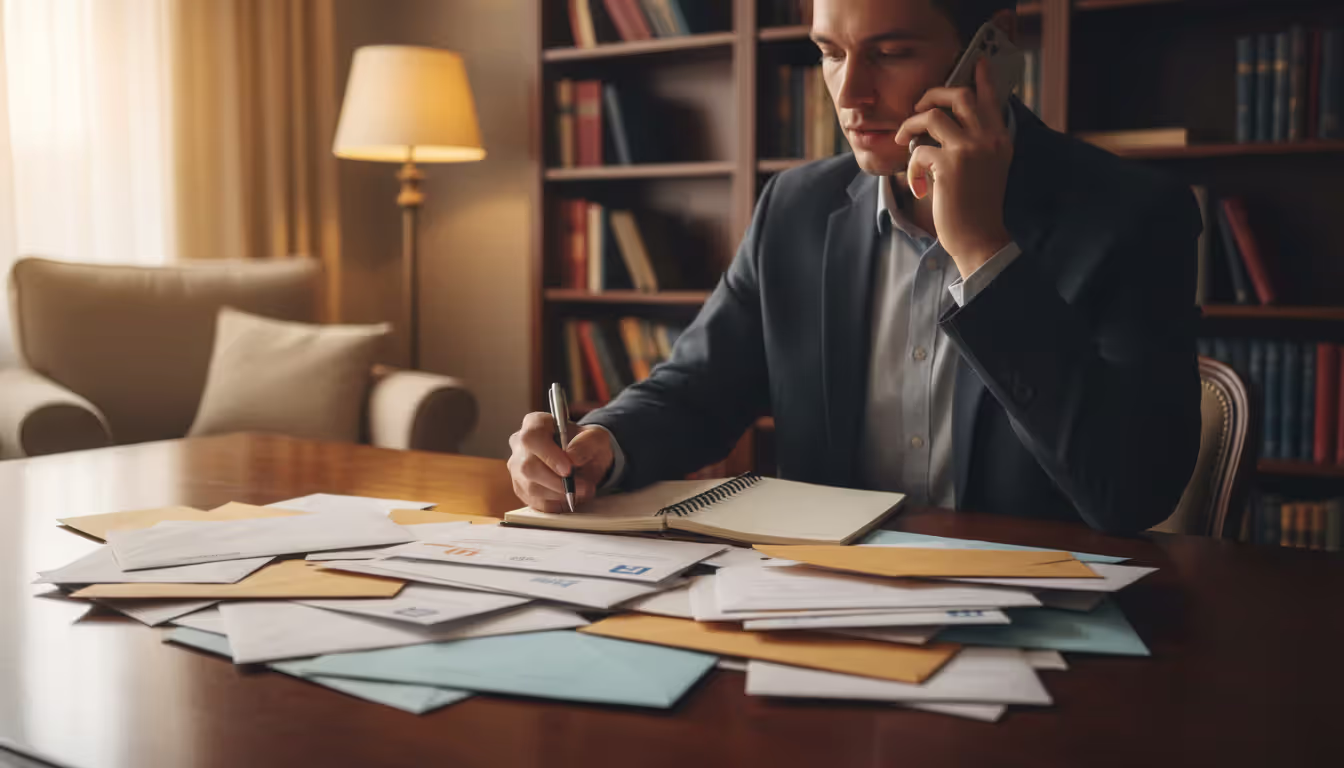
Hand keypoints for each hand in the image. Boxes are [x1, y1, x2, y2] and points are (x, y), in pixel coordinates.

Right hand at [507, 412, 613, 512]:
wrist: (585, 459)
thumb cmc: (586, 444)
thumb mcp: (596, 437)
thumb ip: (586, 443)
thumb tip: (572, 458)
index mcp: (535, 423)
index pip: (532, 437)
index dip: (548, 455)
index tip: (568, 469)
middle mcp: (520, 444)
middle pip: (528, 466)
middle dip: (558, 482)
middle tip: (583, 487)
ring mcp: (517, 467)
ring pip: (530, 487)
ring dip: (559, 494)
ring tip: (582, 491)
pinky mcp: (520, 487)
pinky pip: (534, 502)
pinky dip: (555, 504)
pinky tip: (569, 497)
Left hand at [893, 57, 1014, 277]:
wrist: (980, 238)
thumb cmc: (977, 206)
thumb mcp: (989, 168)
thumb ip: (978, 143)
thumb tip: (948, 121)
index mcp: (1000, 138)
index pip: (991, 98)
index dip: (982, 78)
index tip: (976, 62)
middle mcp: (989, 139)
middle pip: (958, 95)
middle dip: (932, 94)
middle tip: (917, 106)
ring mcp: (970, 150)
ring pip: (931, 116)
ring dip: (909, 126)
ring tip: (903, 140)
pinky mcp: (949, 165)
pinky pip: (918, 151)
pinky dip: (911, 167)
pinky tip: (917, 186)